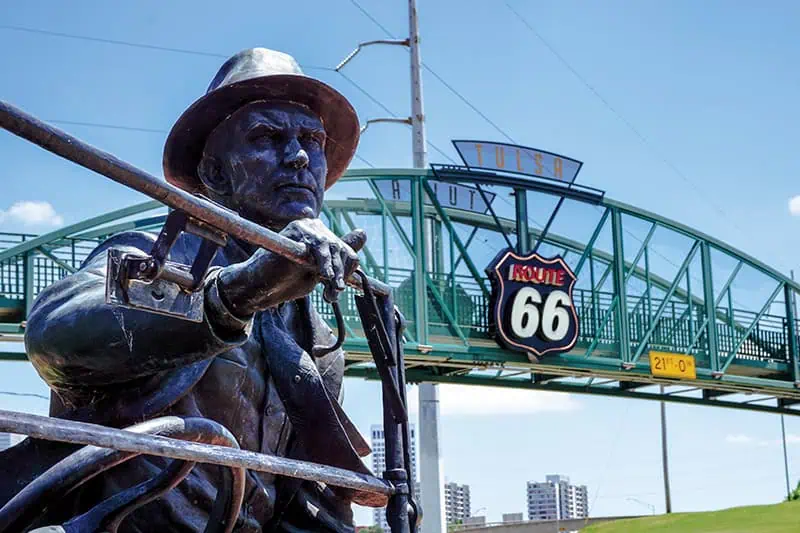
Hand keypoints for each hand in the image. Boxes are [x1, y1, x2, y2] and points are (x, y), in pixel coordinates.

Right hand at [216, 218, 365, 316]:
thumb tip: (363, 232)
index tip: (336, 288)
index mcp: (321, 235)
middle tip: (333, 293)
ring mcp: (304, 227)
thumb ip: (339, 257)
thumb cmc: (288, 281)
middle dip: (341, 274)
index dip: (347, 272)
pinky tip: (321, 274)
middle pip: (342, 249)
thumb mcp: (320, 272)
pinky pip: (318, 247)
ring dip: (334, 271)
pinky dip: (322, 263)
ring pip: (332, 247)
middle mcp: (314, 226)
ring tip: (330, 289)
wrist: (258, 286)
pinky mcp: (294, 231)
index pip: (347, 251)